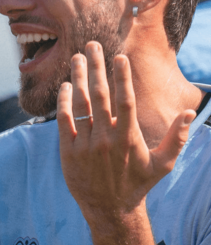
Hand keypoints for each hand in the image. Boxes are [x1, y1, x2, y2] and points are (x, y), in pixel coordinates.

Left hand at [56, 41, 194, 243]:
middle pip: (99, 95)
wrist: (110, 209)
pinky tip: (66, 85)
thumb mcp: (162, 164)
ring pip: (80, 104)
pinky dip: (64, 101)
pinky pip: (64, 120)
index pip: (124, 101)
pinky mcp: (68, 150)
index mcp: (128, 138)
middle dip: (96, 67)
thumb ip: (175, 138)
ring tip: (77, 57)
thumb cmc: (138, 183)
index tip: (119, 56)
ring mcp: (84, 144)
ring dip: (78, 78)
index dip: (121, 77)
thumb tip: (188, 112)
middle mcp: (105, 139)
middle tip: (92, 44)